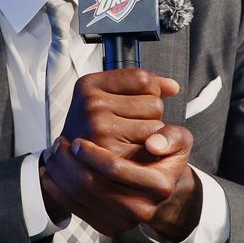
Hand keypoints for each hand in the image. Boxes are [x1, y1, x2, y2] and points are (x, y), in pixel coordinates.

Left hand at [41, 124, 200, 239]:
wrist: (163, 190)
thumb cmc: (167, 160)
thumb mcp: (181, 142)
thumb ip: (172, 136)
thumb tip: (153, 143)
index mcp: (159, 185)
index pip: (116, 169)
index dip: (91, 154)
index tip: (77, 141)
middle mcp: (142, 208)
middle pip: (93, 185)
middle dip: (69, 163)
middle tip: (58, 144)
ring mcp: (125, 221)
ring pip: (81, 198)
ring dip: (61, 175)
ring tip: (53, 155)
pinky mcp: (109, 228)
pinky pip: (77, 210)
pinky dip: (58, 192)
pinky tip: (51, 175)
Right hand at [60, 68, 178, 160]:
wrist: (71, 163)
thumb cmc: (93, 126)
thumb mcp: (107, 96)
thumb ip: (141, 86)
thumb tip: (172, 87)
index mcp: (89, 85)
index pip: (144, 79)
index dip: (149, 91)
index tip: (135, 101)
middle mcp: (92, 105)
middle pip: (154, 103)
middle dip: (149, 115)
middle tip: (127, 125)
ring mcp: (100, 130)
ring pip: (157, 127)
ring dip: (151, 135)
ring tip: (128, 138)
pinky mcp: (112, 155)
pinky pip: (152, 148)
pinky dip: (149, 152)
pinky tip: (132, 152)